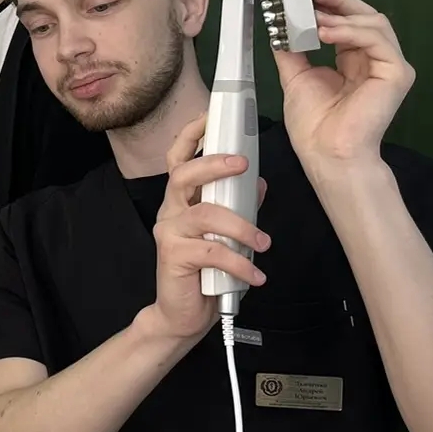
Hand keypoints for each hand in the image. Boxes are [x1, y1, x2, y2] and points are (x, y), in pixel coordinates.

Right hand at [144, 117, 270, 342]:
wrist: (183, 315)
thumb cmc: (206, 271)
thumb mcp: (228, 235)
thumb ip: (241, 207)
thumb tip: (259, 183)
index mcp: (184, 199)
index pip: (180, 157)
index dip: (193, 134)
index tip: (211, 116)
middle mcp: (172, 210)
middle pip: (184, 174)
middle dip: (213, 164)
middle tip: (242, 165)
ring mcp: (169, 232)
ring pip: (205, 214)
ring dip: (241, 226)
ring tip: (263, 243)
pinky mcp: (173, 256)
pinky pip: (211, 252)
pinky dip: (239, 264)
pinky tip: (255, 275)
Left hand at [275, 0, 414, 176]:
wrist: (326, 154)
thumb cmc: (314, 125)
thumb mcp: (295, 77)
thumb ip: (291, 49)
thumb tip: (279, 24)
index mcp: (354, 60)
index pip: (348, 22)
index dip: (329, 5)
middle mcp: (375, 60)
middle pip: (365, 16)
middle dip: (337, 1)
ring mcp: (389, 66)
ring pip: (373, 23)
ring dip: (340, 16)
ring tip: (313, 18)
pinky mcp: (397, 74)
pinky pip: (377, 40)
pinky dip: (350, 31)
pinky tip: (326, 32)